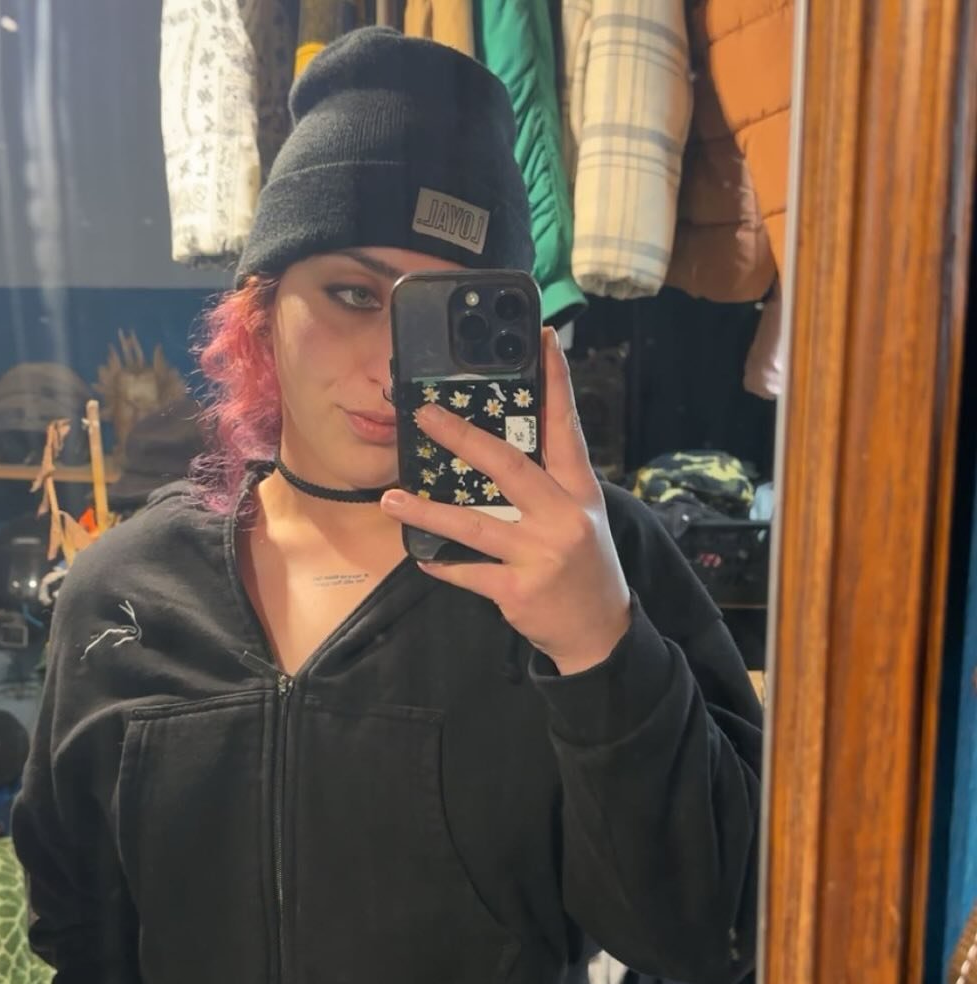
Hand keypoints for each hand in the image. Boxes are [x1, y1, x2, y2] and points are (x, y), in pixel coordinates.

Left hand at [380, 328, 631, 674]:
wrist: (600, 632)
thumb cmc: (584, 566)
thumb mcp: (581, 517)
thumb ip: (547, 485)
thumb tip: (495, 450)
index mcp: (579, 491)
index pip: (566, 427)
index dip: (554, 383)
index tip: (539, 341)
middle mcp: (563, 516)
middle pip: (509, 466)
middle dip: (463, 437)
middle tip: (425, 414)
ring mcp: (541, 554)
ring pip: (475, 524)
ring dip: (429, 510)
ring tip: (391, 497)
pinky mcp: (519, 589)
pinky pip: (469, 572)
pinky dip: (442, 563)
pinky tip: (420, 556)